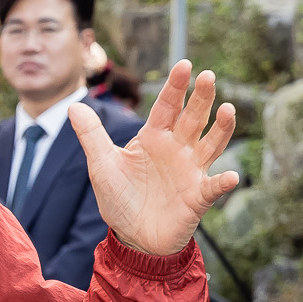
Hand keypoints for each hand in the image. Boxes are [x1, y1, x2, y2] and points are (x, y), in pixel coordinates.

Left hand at [69, 61, 238, 257]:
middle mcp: (177, 149)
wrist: (132, 236)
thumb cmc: (119, 197)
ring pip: (211, 144)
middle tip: (208, 76)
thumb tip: (72, 106)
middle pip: (193, 118)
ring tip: (228, 110)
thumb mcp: (102, 165)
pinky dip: (223, 182)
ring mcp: (191, 171)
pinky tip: (230, 177)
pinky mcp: (198, 197)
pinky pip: (213, 187)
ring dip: (221, 129)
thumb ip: (91, 136)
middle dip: (201, 98)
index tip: (185, 64)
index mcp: (154, 137)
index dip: (175, 86)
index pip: (167, 106)